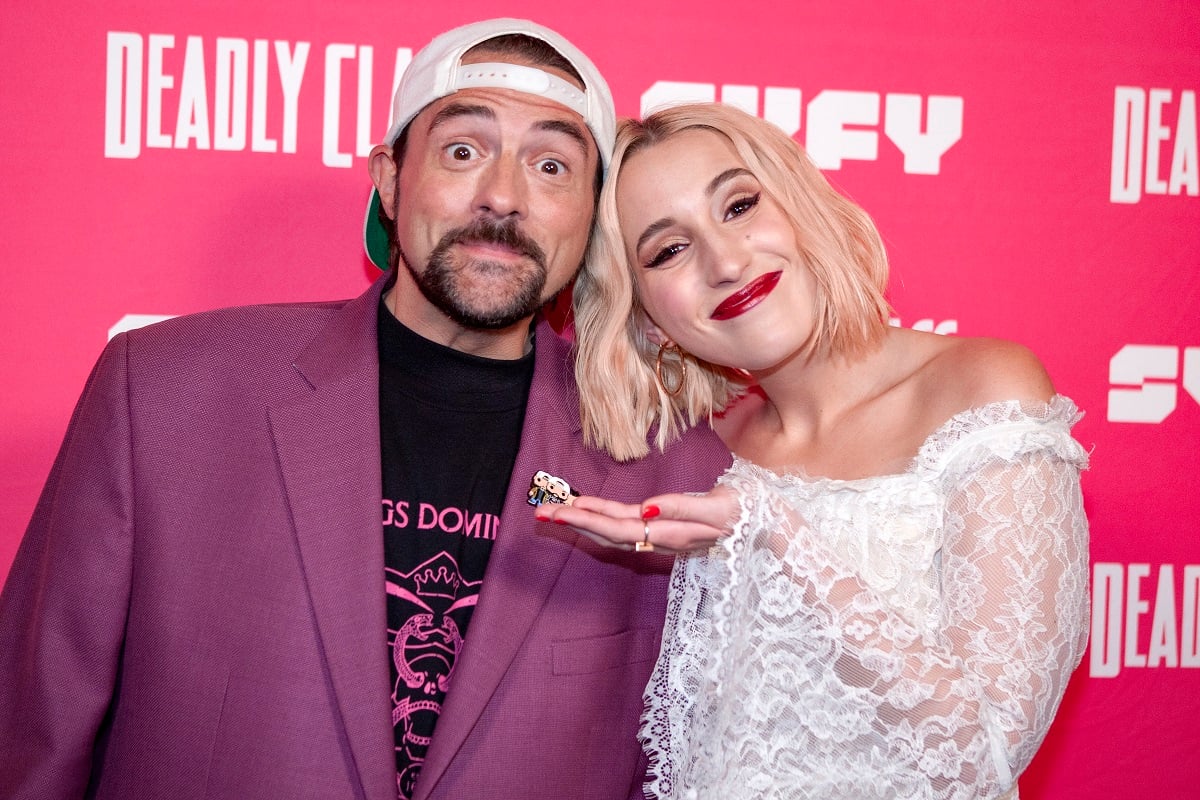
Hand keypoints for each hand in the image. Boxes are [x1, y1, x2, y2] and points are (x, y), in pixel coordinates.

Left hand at [534, 485, 738, 553]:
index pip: (619, 527)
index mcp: (670, 533)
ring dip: (584, 521)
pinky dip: (603, 519)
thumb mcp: (720, 509)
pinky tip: (589, 513)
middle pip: (609, 532)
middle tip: (541, 512)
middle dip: (575, 522)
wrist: (766, 528)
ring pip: (614, 531)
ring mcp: (661, 536)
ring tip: (555, 512)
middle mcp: (660, 538)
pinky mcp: (664, 529)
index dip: (587, 519)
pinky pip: (626, 526)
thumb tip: (646, 508)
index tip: (559, 511)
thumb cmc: (746, 515)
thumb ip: (683, 509)